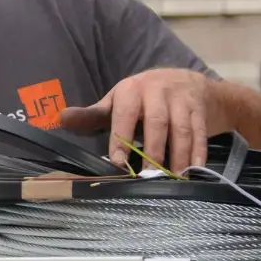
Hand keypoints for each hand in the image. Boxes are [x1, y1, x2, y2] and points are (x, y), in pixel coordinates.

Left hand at [60, 68, 232, 173]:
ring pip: (181, 130)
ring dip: (178, 156)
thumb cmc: (143, 97)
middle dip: (153, 151)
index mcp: (130, 90)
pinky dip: (198, 152)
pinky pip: (200, 133)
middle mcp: (156, 90)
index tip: (118, 162)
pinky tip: (194, 170)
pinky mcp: (200, 108)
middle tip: (148, 176)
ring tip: (172, 179)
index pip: (123, 114)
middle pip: (156, 122)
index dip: (120, 138)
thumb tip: (60, 119)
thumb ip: (92, 115)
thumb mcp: (117, 102)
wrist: (187, 81)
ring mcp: (181, 99)